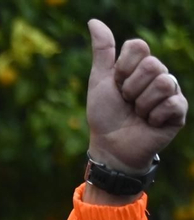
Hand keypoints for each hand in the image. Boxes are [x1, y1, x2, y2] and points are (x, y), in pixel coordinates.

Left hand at [86, 20, 186, 172]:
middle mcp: (159, 75)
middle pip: (151, 65)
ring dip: (142, 104)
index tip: (116, 83)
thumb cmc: (105, 115)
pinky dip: (153, 117)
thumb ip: (103, 51)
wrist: (111, 146)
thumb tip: (93, 21)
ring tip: (138, 113)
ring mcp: (171, 92)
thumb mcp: (100, 80)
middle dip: (131, 88)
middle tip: (127, 102)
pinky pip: (171, 103)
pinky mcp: (179, 111)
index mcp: (141, 65)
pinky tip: (150, 123)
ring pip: (163, 82)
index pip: (139, 47)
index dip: (123, 67)